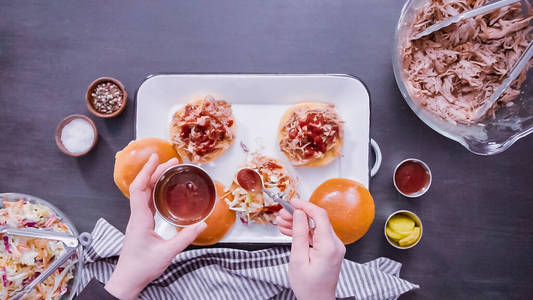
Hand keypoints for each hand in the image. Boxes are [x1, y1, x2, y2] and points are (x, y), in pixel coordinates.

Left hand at [105, 154, 206, 299]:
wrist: (127, 280)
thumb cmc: (141, 268)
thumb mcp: (167, 253)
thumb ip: (185, 238)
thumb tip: (201, 224)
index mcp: (139, 219)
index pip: (139, 188)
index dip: (147, 171)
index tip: (156, 158)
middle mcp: (136, 216)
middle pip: (142, 186)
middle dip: (154, 171)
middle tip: (171, 161)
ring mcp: (138, 220)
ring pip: (143, 193)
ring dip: (154, 179)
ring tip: (169, 171)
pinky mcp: (141, 225)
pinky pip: (147, 202)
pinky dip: (155, 191)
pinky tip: (165, 190)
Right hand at [276, 199, 345, 299]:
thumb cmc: (308, 287)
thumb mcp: (298, 259)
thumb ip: (299, 234)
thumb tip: (299, 214)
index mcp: (329, 245)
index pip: (319, 215)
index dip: (305, 205)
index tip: (292, 202)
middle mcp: (335, 244)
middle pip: (317, 219)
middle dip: (298, 214)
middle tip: (282, 214)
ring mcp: (334, 247)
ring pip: (316, 226)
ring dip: (299, 223)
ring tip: (282, 223)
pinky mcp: (330, 250)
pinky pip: (317, 235)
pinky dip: (304, 232)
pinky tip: (290, 231)